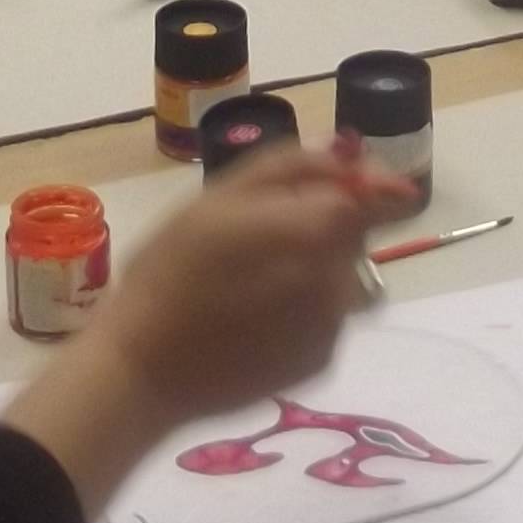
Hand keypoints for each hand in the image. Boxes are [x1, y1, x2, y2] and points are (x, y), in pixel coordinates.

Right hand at [0, 145, 417, 511]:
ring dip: (314, 268)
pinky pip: (327, 318)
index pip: (378, 199)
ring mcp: (331, 327)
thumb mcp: (218, 198)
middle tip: (262, 236)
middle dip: (325, 226)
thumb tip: (350, 156)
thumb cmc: (171, 270)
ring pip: (341, 277)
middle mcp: (337, 280)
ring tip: (253, 280)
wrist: (145, 366)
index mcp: (315, 231)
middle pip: (355, 237)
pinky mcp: (320, 362)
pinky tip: (255, 316)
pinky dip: (303, 308)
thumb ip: (292, 168)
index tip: (341, 183)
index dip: (367, 187)